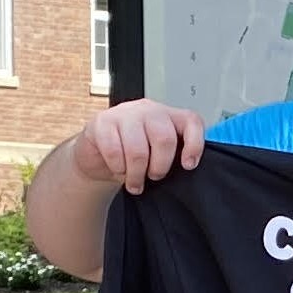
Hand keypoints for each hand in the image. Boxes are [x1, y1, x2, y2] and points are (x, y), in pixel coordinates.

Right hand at [72, 98, 206, 193]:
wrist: (97, 156)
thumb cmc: (131, 156)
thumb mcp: (157, 155)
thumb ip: (174, 156)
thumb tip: (186, 169)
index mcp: (167, 116)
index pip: (191, 121)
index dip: (194, 144)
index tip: (188, 165)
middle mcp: (148, 110)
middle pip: (164, 138)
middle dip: (160, 166)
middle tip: (153, 177)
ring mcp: (124, 113)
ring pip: (138, 149)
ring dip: (136, 173)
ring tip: (135, 182)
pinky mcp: (102, 122)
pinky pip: (114, 150)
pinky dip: (118, 167)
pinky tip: (118, 169)